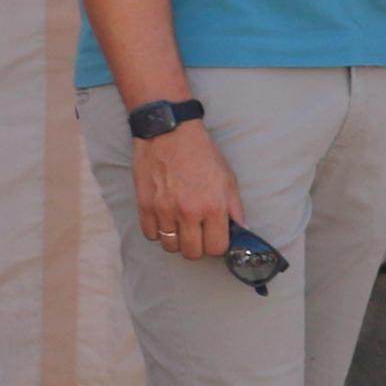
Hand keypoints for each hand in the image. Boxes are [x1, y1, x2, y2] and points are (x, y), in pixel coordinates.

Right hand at [133, 120, 245, 263]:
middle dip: (198, 247)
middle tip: (198, 234)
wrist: (170, 133)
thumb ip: (234, 208)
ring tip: (181, 226)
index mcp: (214, 206)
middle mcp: (188, 212)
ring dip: (177, 241)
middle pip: (192, 253)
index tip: (215, 238)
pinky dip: (158, 232)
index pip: (216, 248)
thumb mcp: (228, 179)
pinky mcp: (145, 206)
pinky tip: (166, 220)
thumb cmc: (201, 154)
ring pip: (170, 247)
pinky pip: (150, 235)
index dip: (217, 245)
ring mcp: (164, 210)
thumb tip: (240, 230)